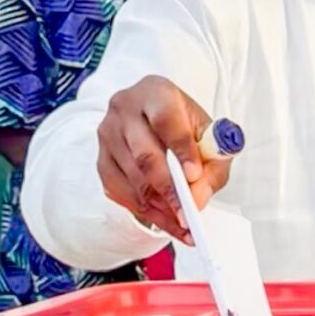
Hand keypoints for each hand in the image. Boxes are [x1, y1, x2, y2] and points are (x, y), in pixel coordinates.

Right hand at [96, 76, 232, 242]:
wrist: (158, 117)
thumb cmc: (186, 126)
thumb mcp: (210, 137)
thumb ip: (213, 165)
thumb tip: (197, 198)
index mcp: (156, 92)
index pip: (166, 121)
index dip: (181, 149)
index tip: (194, 175)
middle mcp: (124, 108)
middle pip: (144, 154)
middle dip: (168, 189)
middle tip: (188, 213)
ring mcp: (107, 134)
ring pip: (131, 177)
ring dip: (158, 205)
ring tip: (182, 222)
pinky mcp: (101, 159)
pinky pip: (119, 191)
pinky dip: (144, 210)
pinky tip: (164, 220)